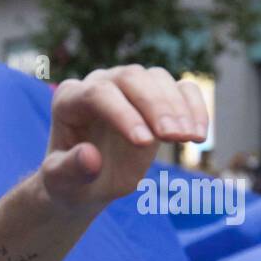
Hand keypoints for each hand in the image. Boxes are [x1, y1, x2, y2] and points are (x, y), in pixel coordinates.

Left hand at [39, 65, 208, 217]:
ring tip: (189, 138)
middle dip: (155, 106)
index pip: (97, 94)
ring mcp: (129, 86)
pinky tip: (199, 135)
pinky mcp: (156, 96)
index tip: (144, 143)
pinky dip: (195, 108)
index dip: (122, 114)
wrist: (87, 182)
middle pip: (131, 78)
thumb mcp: (61, 182)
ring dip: (178, 108)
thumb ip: (69, 169)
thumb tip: (90, 157)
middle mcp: (99, 84)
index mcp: (69, 99)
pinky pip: (181, 89)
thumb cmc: (69, 180)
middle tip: (174, 137)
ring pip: (158, 79)